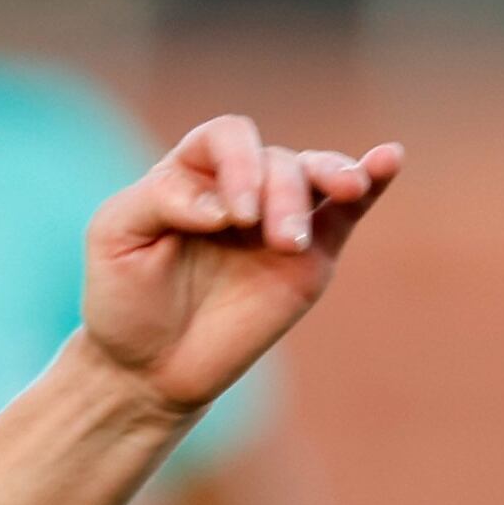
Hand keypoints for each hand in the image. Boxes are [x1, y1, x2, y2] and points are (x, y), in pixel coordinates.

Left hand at [80, 117, 399, 414]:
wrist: (147, 367)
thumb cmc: (122, 297)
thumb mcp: (114, 237)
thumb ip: (160, 199)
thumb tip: (225, 206)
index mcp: (190, 173)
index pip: (227, 137)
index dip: (237, 163)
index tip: (225, 220)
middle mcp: (240, 188)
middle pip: (278, 161)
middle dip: (280, 193)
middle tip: (270, 238)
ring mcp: (279, 220)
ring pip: (316, 176)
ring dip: (331, 179)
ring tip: (345, 190)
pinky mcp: (312, 257)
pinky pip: (349, 210)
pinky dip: (373, 179)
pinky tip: (389, 160)